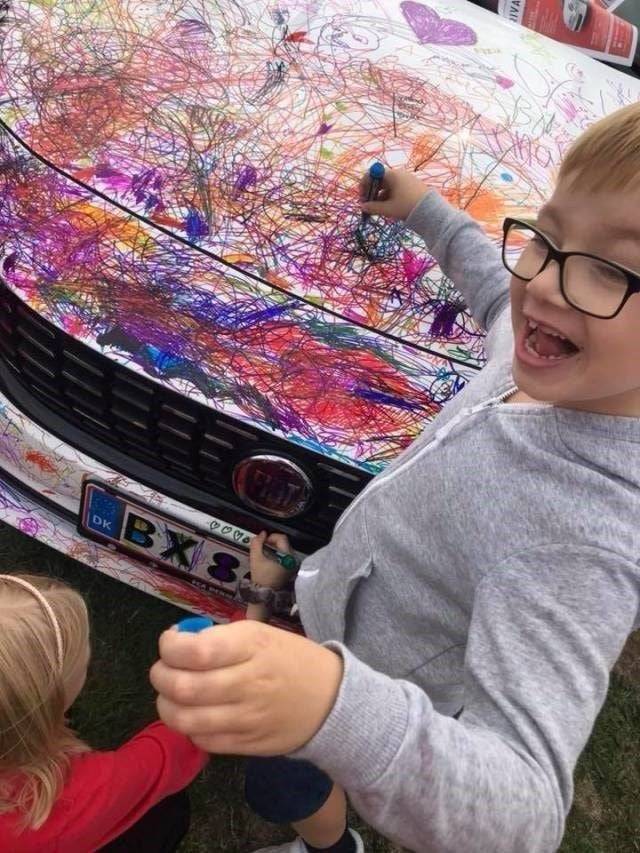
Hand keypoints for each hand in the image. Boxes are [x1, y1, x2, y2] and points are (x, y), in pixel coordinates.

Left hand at [150, 620, 342, 754]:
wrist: (331, 699)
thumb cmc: (291, 658)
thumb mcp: (260, 634)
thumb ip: (220, 639)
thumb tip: (178, 643)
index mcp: (252, 647)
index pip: (197, 651)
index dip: (170, 647)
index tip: (170, 642)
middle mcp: (248, 683)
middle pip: (184, 688)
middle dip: (161, 676)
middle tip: (163, 670)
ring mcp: (247, 718)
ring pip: (187, 720)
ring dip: (167, 706)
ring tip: (171, 695)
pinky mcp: (247, 745)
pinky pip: (203, 741)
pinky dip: (189, 727)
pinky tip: (194, 715)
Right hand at [249, 530, 290, 589]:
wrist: (264, 594)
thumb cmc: (261, 578)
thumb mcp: (255, 558)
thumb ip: (256, 543)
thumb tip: (261, 534)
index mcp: (287, 556)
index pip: (281, 538)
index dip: (270, 537)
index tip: (262, 541)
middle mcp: (293, 560)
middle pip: (283, 543)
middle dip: (271, 543)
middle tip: (262, 548)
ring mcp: (293, 565)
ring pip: (283, 550)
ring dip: (274, 549)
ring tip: (264, 555)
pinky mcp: (290, 570)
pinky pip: (284, 557)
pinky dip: (277, 556)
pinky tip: (268, 561)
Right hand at [359, 168, 429, 220]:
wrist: (431, 210)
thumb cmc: (408, 207)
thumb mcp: (388, 209)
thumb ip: (373, 207)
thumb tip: (362, 207)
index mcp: (392, 175)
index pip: (372, 174)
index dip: (364, 184)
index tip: (362, 197)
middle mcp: (398, 174)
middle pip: (379, 180)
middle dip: (371, 193)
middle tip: (368, 206)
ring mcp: (405, 180)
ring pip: (387, 187)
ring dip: (379, 197)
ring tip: (378, 210)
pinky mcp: (410, 187)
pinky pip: (395, 190)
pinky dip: (388, 197)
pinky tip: (387, 208)